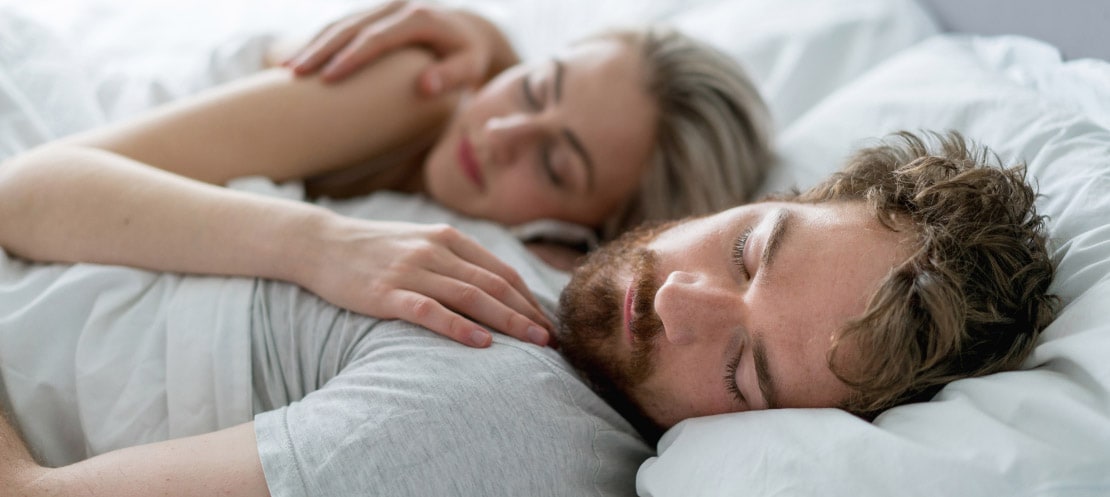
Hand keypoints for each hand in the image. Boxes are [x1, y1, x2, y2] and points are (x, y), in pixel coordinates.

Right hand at [285, 0, 517, 94]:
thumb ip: (452, 76)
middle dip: (320, 49)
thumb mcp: (470, 66)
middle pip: (350, 27)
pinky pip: (341, 26)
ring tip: (287, 70)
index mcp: (419, 18)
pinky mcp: (372, 14)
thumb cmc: (468, 56)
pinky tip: (299, 60)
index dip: (352, 57)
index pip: (378, 38)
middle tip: (293, 74)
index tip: (329, 78)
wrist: (465, 29)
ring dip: (312, 45)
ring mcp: (381, 7)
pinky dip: (319, 42)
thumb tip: (425, 86)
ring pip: (340, 23)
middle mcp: (396, 6)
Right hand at [300, 217, 553, 346]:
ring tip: (532, 344)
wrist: (319, 243)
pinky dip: (458, 326)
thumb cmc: (375, 249)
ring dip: (507, 321)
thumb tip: (496, 289)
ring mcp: (411, 270)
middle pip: (493, 285)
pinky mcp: (386, 292)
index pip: (501, 272)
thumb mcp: (421, 244)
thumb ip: (457, 261)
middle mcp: (435, 250)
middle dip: (528, 314)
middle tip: (552, 341)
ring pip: (470, 296)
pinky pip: (430, 310)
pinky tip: (481, 342)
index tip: (549, 324)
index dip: (529, 299)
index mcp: (449, 238)